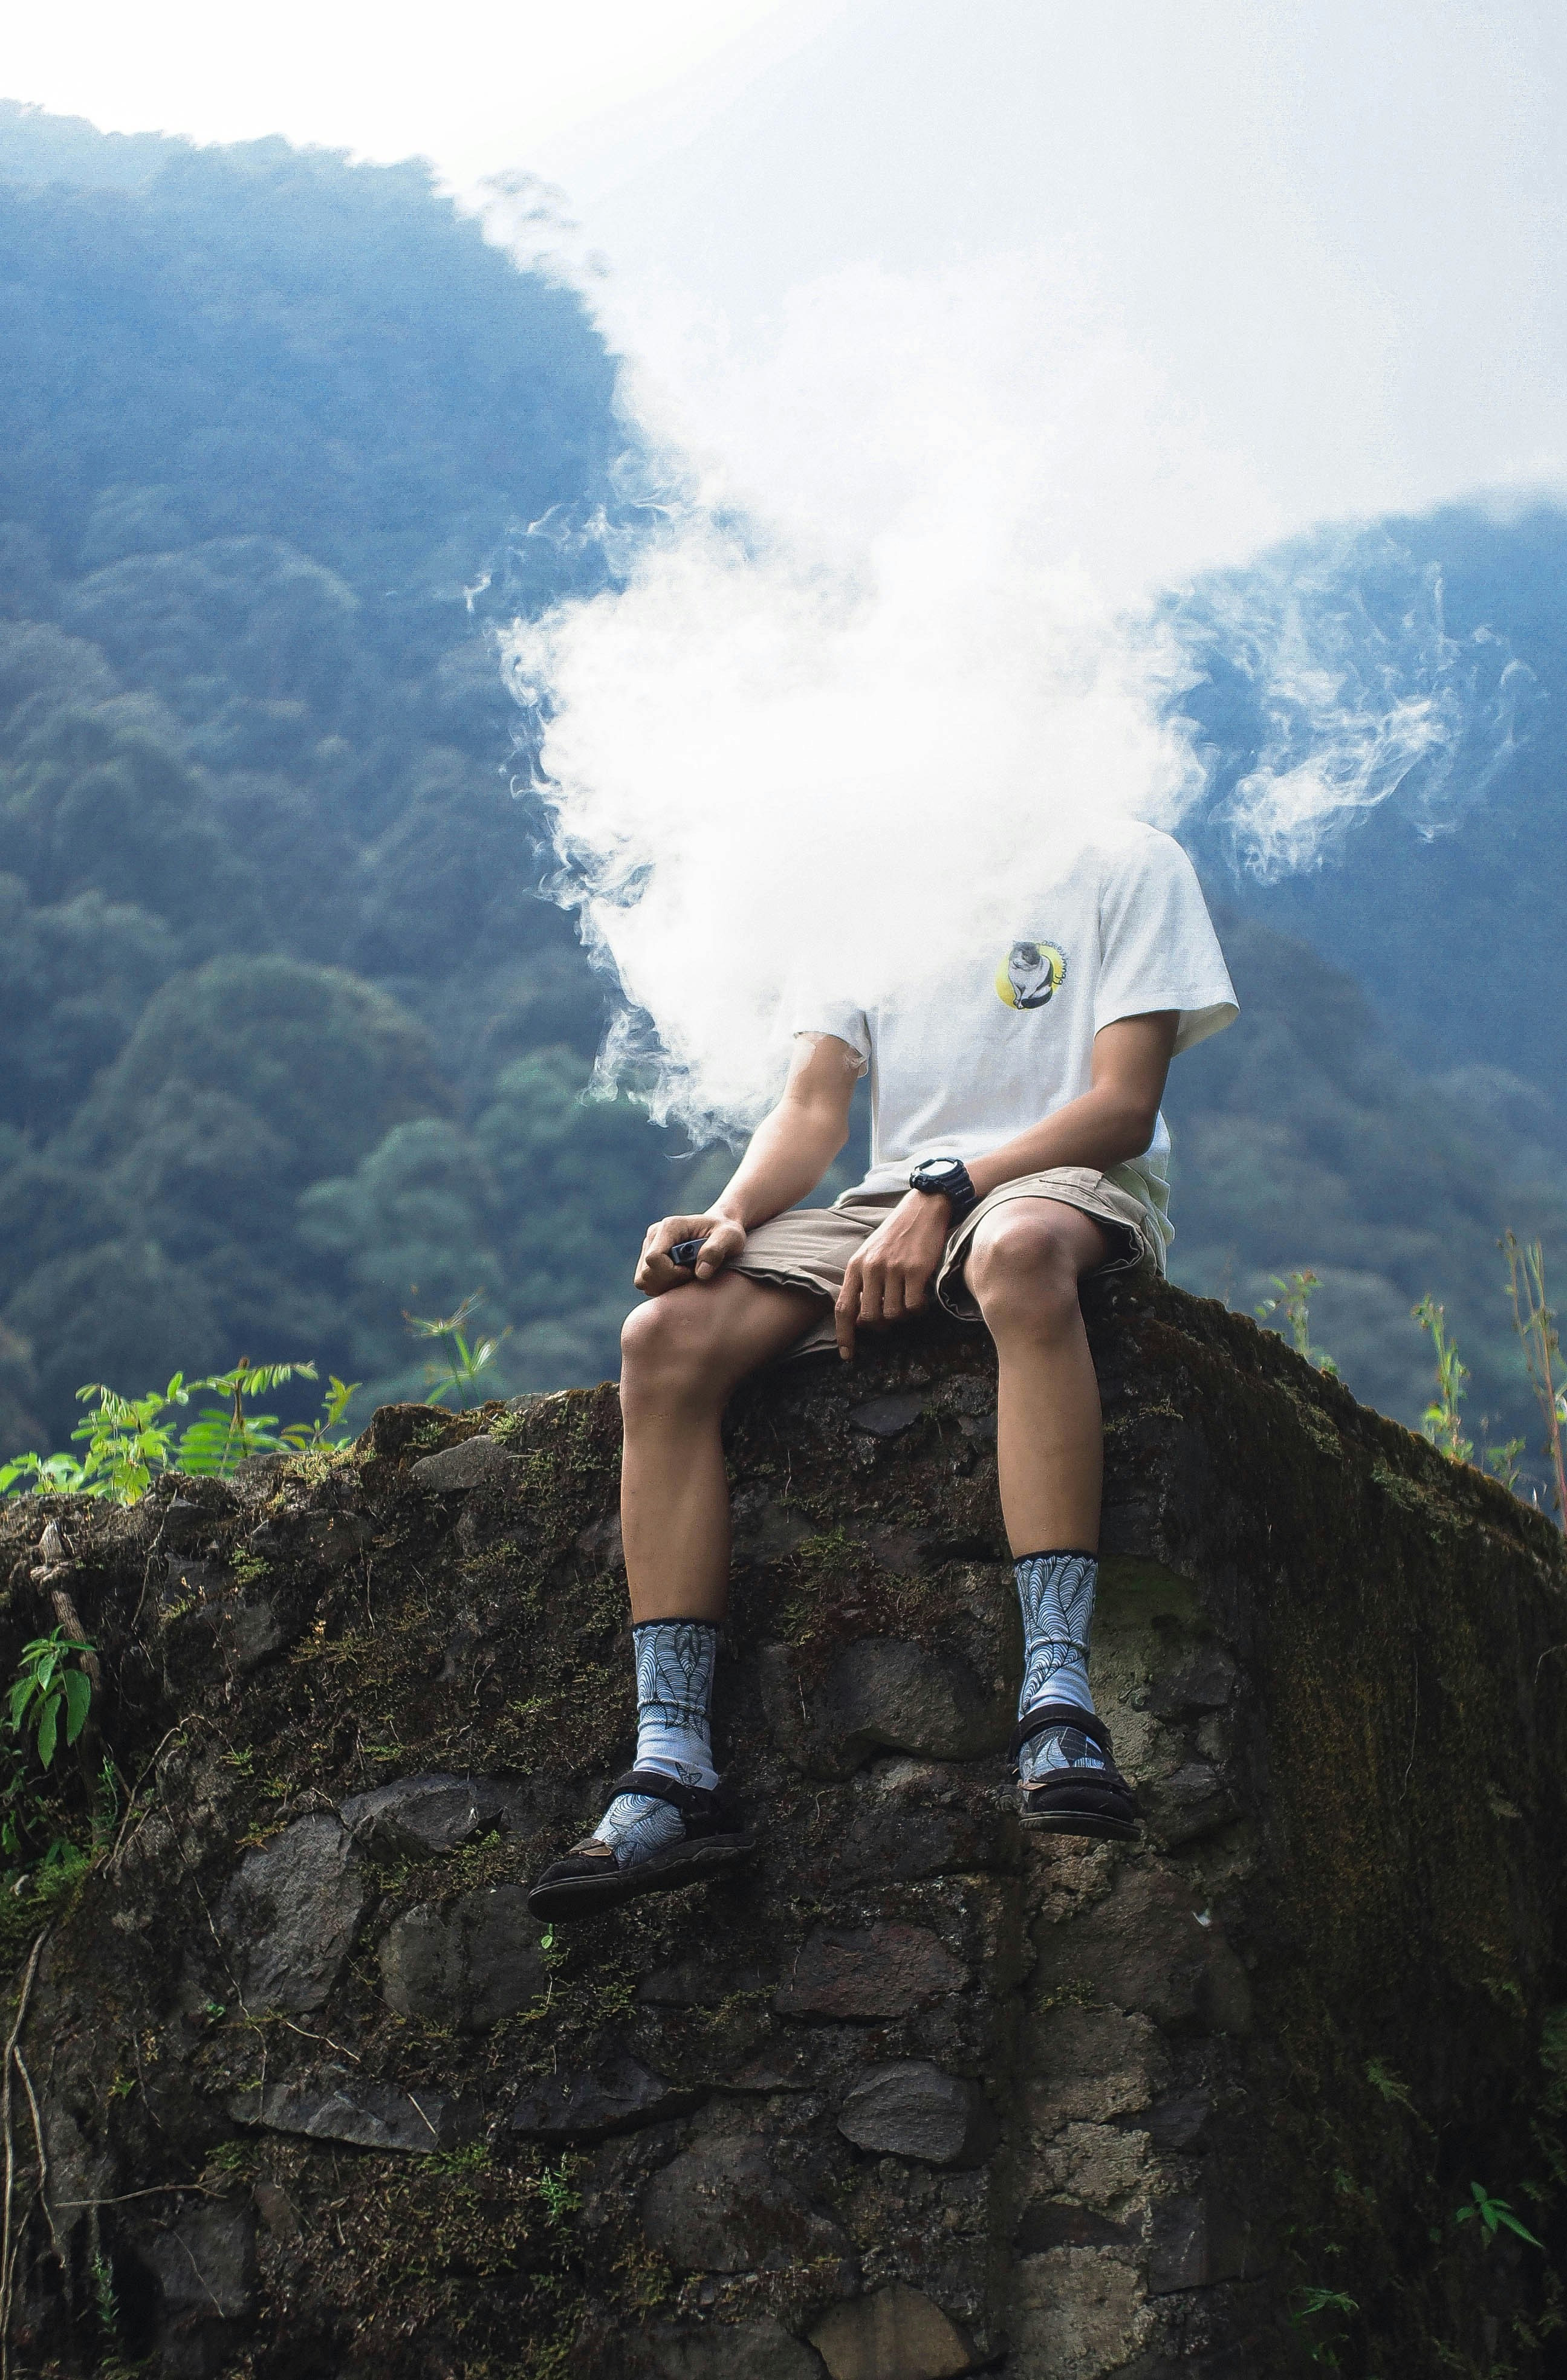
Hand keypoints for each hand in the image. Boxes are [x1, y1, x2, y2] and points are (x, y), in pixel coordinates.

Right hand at [634, 1212, 745, 1295]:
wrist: (719, 1230)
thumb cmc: (726, 1232)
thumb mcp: (730, 1237)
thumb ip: (716, 1250)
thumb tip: (701, 1273)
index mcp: (670, 1227)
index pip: (654, 1259)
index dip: (672, 1272)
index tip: (691, 1271)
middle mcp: (654, 1236)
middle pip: (646, 1274)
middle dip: (669, 1282)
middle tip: (691, 1274)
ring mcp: (649, 1247)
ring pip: (644, 1281)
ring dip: (665, 1285)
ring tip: (687, 1274)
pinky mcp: (648, 1259)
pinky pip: (647, 1283)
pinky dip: (663, 1286)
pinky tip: (681, 1276)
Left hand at [835, 1190, 949, 1360]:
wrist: (923, 1208)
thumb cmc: (896, 1234)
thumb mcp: (870, 1253)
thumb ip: (862, 1281)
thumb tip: (859, 1318)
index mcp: (856, 1265)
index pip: (843, 1308)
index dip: (844, 1335)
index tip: (847, 1355)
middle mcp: (871, 1268)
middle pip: (869, 1318)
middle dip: (880, 1326)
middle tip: (890, 1319)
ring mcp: (894, 1269)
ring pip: (893, 1315)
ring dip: (902, 1316)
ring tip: (908, 1301)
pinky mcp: (916, 1270)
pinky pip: (914, 1306)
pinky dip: (918, 1309)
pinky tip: (921, 1298)